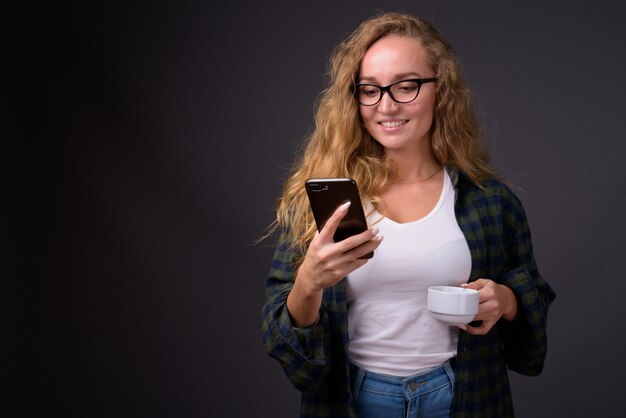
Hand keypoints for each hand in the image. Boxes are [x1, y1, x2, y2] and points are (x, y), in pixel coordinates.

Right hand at [287, 201, 382, 326]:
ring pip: (357, 253)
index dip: (338, 214)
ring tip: (378, 239)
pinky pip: (357, 263)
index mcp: (319, 243)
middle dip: (365, 235)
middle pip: (350, 242)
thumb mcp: (314, 243)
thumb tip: (336, 218)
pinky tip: (369, 252)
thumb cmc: (314, 257)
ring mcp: (335, 264)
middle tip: (375, 230)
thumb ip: (323, 232)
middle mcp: (327, 253)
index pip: (329, 226)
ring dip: (370, 245)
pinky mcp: (341, 273)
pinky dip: (365, 257)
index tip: (347, 204)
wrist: (310, 278)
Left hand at [459, 279, 517, 334]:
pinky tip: (465, 327)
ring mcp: (493, 315)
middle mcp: (493, 305)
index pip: (474, 298)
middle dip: (464, 310)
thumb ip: (474, 284)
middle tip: (455, 308)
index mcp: (490, 293)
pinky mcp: (492, 322)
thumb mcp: (484, 282)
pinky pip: (483, 330)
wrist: (506, 298)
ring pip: (476, 319)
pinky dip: (473, 331)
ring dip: (465, 318)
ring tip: (457, 315)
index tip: (457, 300)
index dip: (464, 299)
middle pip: (474, 310)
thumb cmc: (493, 290)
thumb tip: (463, 287)